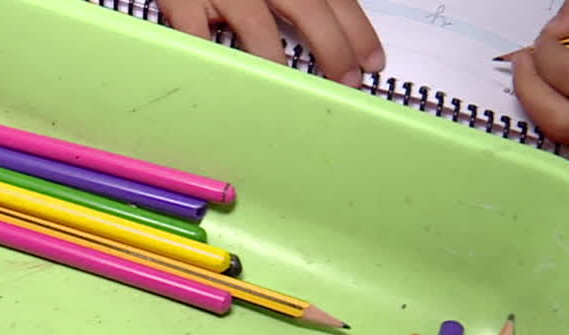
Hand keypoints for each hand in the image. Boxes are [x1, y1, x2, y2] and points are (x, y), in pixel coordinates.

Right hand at [155, 0, 384, 86]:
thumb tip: (327, 23)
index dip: (357, 29)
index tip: (372, 60)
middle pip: (309, 7)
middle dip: (334, 48)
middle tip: (348, 82)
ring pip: (257, 25)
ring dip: (277, 61)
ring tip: (291, 92)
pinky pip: (196, 34)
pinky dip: (210, 58)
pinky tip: (225, 81)